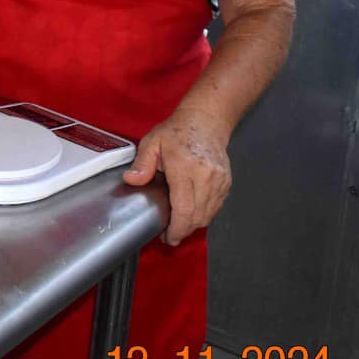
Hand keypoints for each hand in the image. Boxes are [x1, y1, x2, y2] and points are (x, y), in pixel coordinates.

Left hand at [122, 106, 233, 246]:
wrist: (206, 121)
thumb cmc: (177, 131)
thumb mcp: (152, 142)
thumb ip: (142, 164)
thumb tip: (132, 180)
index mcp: (185, 167)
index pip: (184, 208)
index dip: (177, 228)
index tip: (168, 237)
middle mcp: (206, 176)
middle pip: (197, 216)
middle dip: (183, 230)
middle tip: (169, 234)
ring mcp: (219, 181)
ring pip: (208, 214)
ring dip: (193, 224)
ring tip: (178, 224)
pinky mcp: (226, 183)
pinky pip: (216, 207)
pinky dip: (203, 214)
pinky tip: (191, 212)